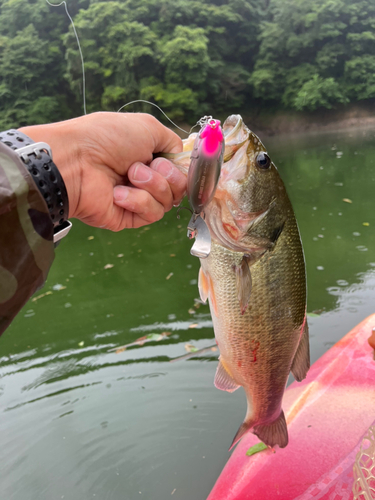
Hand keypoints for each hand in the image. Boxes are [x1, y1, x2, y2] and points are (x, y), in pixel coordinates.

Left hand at [20, 112, 185, 229]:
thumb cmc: (107, 138)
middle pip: (180, 187)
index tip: (171, 160)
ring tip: (128, 175)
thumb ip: (171, 141)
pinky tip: (118, 192)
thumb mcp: (147, 127)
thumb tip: (180, 156)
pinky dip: (138, 200)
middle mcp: (146, 178)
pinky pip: (152, 213)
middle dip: (167, 175)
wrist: (77, 161)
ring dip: (151, 185)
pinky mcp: (130, 217)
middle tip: (141, 164)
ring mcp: (138, 198)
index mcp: (149, 156)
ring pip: (168, 201)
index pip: (181, 169)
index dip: (182, 167)